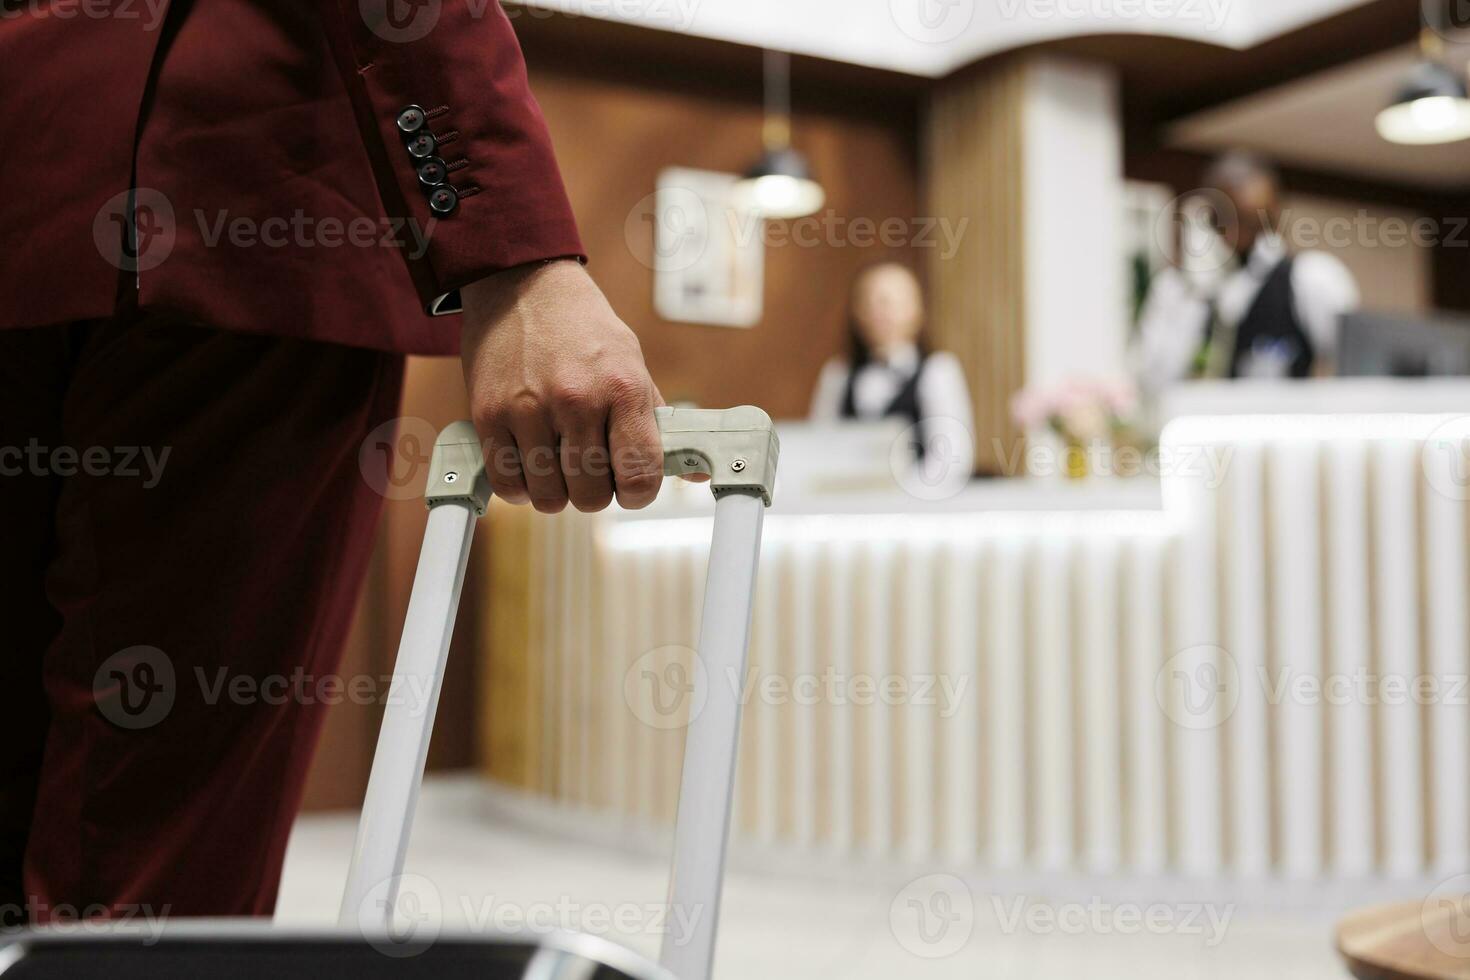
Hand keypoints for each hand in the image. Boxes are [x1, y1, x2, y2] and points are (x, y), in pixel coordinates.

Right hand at [461, 259, 664, 512]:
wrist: (523, 286)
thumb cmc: (586, 332)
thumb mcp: (633, 365)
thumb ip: (657, 423)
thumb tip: (694, 474)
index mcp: (623, 389)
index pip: (640, 474)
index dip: (639, 494)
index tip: (631, 486)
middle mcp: (578, 401)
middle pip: (592, 495)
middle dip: (595, 492)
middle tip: (591, 470)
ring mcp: (529, 410)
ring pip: (549, 497)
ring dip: (557, 491)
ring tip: (558, 464)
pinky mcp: (489, 416)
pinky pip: (508, 485)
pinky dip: (522, 487)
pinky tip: (530, 466)